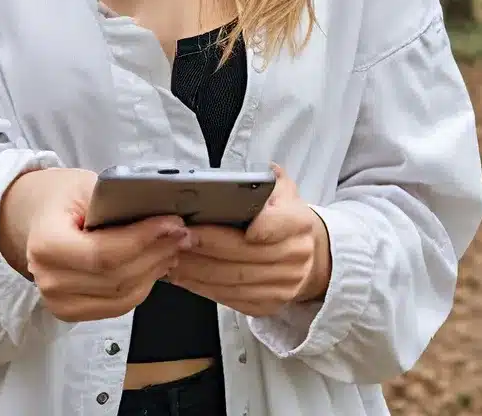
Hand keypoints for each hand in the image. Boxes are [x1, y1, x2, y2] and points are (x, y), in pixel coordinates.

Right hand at [0, 168, 194, 322]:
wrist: (34, 216)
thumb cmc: (59, 197)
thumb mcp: (84, 185)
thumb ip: (117, 201)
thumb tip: (161, 211)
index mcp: (46, 244)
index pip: (104, 254)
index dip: (143, 240)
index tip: (172, 222)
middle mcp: (49, 279)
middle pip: (116, 277)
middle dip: (156, 253)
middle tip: (181, 232)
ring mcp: (59, 302)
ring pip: (122, 296)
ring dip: (154, 271)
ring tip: (174, 246)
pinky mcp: (72, 311)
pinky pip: (117, 305)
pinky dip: (142, 286)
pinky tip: (156, 264)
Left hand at [167, 166, 330, 317]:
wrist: (310, 255)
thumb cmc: (286, 217)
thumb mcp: (283, 191)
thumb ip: (264, 182)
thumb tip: (239, 177)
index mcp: (298, 222)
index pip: (275, 224)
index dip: (248, 225)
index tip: (222, 219)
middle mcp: (294, 256)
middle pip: (243, 253)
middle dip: (206, 245)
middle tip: (178, 236)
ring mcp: (282, 285)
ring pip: (233, 279)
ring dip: (197, 269)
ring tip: (172, 255)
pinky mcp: (267, 305)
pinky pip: (230, 298)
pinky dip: (202, 287)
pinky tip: (183, 275)